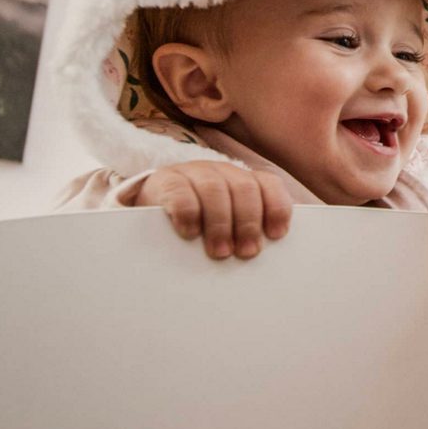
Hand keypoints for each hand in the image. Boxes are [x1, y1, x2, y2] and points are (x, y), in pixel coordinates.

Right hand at [134, 161, 291, 259]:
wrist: (151, 209)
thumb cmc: (199, 225)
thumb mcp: (227, 226)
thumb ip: (246, 235)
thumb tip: (263, 257)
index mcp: (242, 180)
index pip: (268, 184)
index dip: (276, 208)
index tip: (276, 235)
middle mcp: (221, 171)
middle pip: (244, 188)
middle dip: (248, 223)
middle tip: (246, 253)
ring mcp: (193, 172)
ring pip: (215, 189)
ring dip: (221, 224)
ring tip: (220, 252)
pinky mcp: (166, 180)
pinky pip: (180, 192)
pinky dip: (188, 214)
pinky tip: (190, 233)